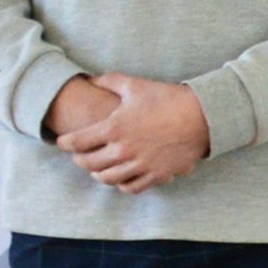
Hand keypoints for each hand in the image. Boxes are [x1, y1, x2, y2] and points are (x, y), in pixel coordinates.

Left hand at [55, 74, 209, 190]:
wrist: (203, 116)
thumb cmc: (168, 99)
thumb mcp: (136, 85)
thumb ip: (109, 81)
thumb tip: (91, 80)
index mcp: (114, 127)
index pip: (76, 142)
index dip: (65, 142)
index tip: (63, 141)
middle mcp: (124, 150)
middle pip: (88, 164)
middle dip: (79, 160)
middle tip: (79, 155)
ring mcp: (141, 165)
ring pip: (107, 179)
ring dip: (99, 174)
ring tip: (99, 168)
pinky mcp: (157, 175)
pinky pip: (131, 187)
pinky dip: (122, 184)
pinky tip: (122, 176)